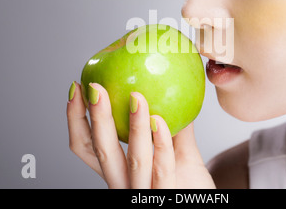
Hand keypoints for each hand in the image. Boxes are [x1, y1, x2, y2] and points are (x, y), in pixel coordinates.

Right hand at [66, 82, 215, 188]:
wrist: (209, 205)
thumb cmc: (190, 186)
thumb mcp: (182, 153)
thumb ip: (176, 127)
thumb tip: (171, 89)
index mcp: (120, 171)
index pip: (87, 146)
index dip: (76, 119)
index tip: (77, 88)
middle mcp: (125, 184)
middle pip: (102, 151)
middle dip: (96, 118)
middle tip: (96, 88)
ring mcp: (143, 194)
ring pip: (133, 161)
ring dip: (134, 127)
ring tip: (136, 97)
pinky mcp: (166, 199)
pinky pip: (162, 171)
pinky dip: (161, 145)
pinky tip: (160, 122)